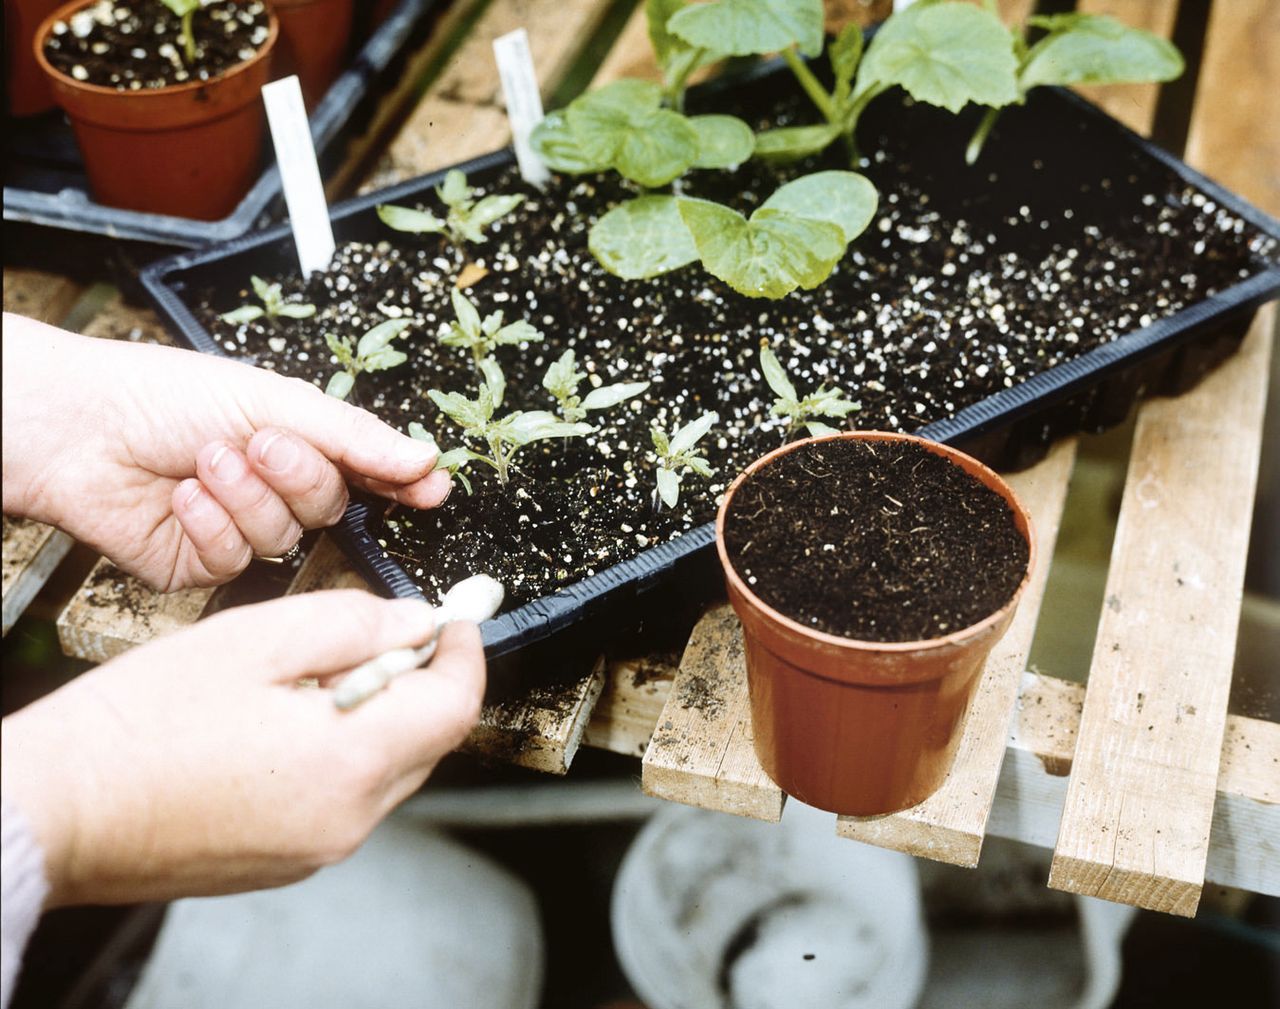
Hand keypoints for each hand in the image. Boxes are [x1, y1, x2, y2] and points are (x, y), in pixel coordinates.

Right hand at [0, 590, 484, 906]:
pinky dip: (339, 753)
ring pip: (387, 768)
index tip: (457, 619)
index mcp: (348, 763)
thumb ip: (354, 625)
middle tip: (370, 636)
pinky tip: (278, 725)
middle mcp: (346, 820)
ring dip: (374, 716)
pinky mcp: (288, 860)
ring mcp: (318, 848)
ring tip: (301, 682)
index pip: (455, 707)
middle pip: (428, 740)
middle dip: (416, 681)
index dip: (465, 653)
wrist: (59, 806)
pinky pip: (345, 796)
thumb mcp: (256, 639)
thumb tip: (415, 624)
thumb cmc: (140, 725)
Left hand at [2, 314, 449, 589]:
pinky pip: (234, 560)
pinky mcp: (200, 566)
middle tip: (261, 443)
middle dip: (297, 476)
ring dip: (244, 496)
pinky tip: (182, 495)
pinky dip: (210, 524)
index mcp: (298, 444)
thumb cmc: (164, 394)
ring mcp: (239, 531)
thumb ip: (354, 436)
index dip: (401, 484)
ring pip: (282, 537)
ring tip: (205, 460)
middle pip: (328, 507)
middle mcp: (274, 491)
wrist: (77, 427)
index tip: (431, 490)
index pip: (368, 474)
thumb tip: (424, 457)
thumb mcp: (272, 399)